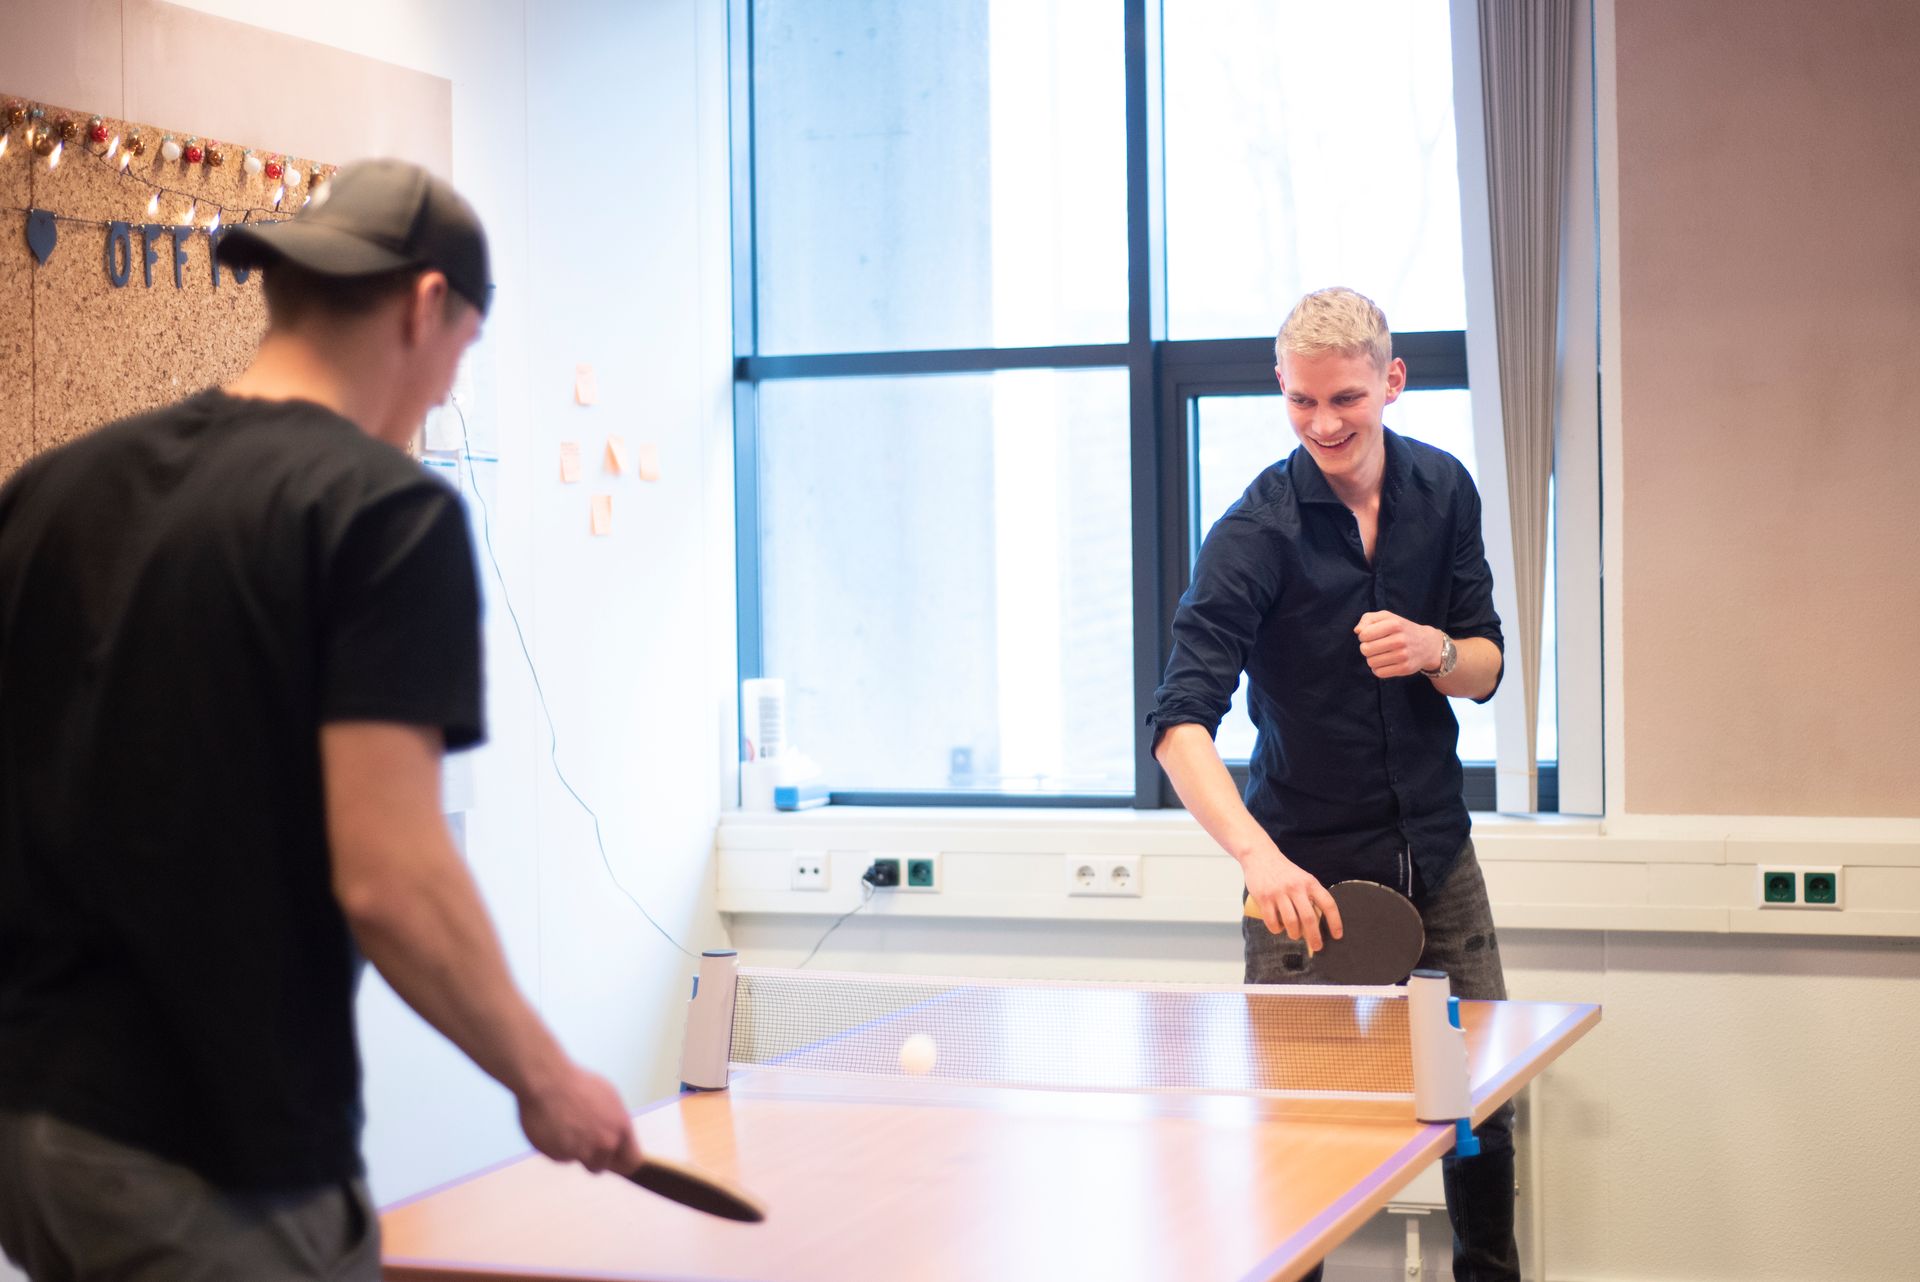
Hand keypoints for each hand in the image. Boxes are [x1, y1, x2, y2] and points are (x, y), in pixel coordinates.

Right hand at [518, 1063, 642, 1173]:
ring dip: (575, 1152)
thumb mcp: (608, 1098)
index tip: (614, 1160)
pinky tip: (553, 1127)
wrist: (547, 1081)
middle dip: (594, 1157)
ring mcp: (583, 1152)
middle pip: (602, 1166)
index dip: (622, 1161)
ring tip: (567, 1128)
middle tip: (582, 1138)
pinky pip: (561, 1156)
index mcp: (621, 1128)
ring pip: (581, 1162)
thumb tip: (618, 1139)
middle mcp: (605, 1144)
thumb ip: (615, 1123)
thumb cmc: (578, 1084)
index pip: (632, 1161)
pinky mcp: (559, 1156)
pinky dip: (557, 1146)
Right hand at [1240, 844, 1341, 950]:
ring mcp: (1279, 892)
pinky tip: (1278, 929)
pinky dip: (1276, 929)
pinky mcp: (1264, 897)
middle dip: (1314, 937)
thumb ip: (1310, 895)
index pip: (1327, 904)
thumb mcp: (1302, 878)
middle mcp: (1296, 887)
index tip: (1337, 936)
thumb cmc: (1284, 872)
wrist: (1260, 856)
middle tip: (1317, 947)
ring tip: (1295, 936)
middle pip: (1309, 918)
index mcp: (1310, 882)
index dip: (1335, 922)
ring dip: (1294, 934)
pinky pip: (1272, 920)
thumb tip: (1317, 922)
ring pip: (1291, 922)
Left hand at [1354, 611, 1442, 678]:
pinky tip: (1384, 663)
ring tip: (1381, 654)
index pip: (1364, 635)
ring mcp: (1403, 655)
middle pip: (1366, 650)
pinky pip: (1380, 673)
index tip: (1370, 636)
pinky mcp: (1405, 668)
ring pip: (1371, 662)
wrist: (1427, 644)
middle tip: (1375, 646)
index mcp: (1394, 624)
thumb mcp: (1387, 617)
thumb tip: (1358, 631)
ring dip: (1372, 659)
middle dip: (1366, 648)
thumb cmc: (1402, 629)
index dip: (1363, 636)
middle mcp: (1400, 639)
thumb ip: (1368, 619)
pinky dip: (1378, 669)